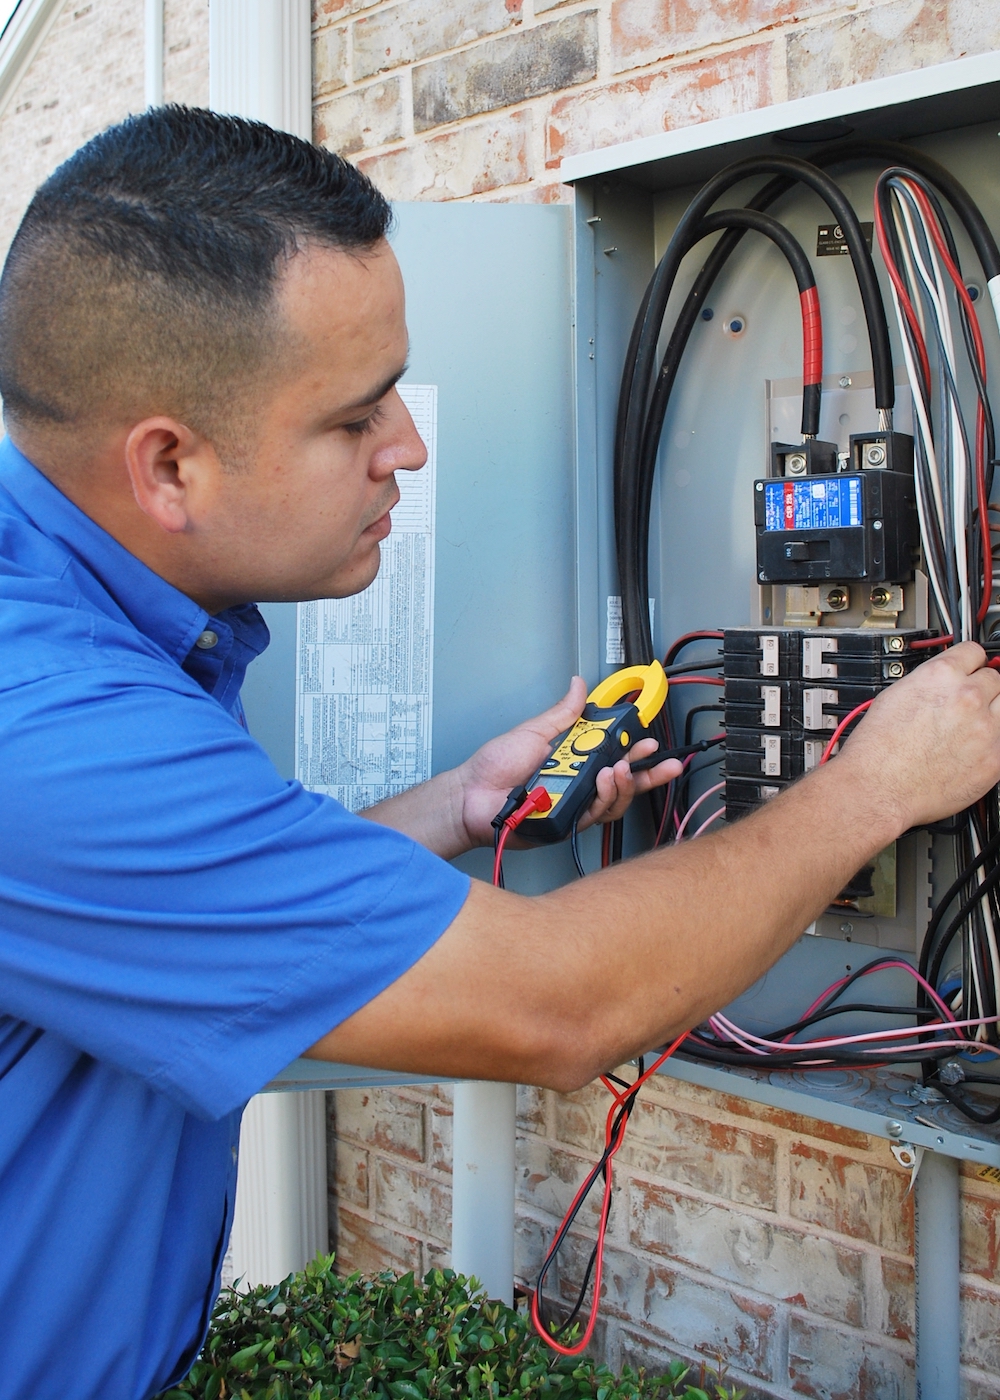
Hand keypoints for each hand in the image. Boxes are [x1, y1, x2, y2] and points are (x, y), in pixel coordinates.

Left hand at [456, 677, 682, 849]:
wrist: (470, 795)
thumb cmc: (494, 767)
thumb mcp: (533, 731)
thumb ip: (562, 714)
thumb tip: (578, 686)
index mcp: (573, 761)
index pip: (613, 755)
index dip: (635, 750)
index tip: (650, 742)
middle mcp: (577, 785)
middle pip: (622, 783)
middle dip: (648, 775)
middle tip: (663, 765)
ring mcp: (573, 806)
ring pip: (612, 801)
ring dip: (622, 784)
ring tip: (619, 768)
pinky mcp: (566, 824)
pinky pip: (592, 815)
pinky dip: (601, 798)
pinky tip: (602, 782)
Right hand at [835, 642, 999, 828]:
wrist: (878, 787)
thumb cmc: (877, 749)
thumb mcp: (895, 696)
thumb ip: (928, 684)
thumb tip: (941, 685)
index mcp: (941, 676)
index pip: (974, 651)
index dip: (970, 663)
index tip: (971, 669)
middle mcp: (968, 697)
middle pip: (994, 678)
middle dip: (981, 689)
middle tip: (967, 704)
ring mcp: (986, 728)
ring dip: (992, 713)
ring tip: (972, 727)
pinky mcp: (995, 759)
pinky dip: (991, 744)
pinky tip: (971, 750)